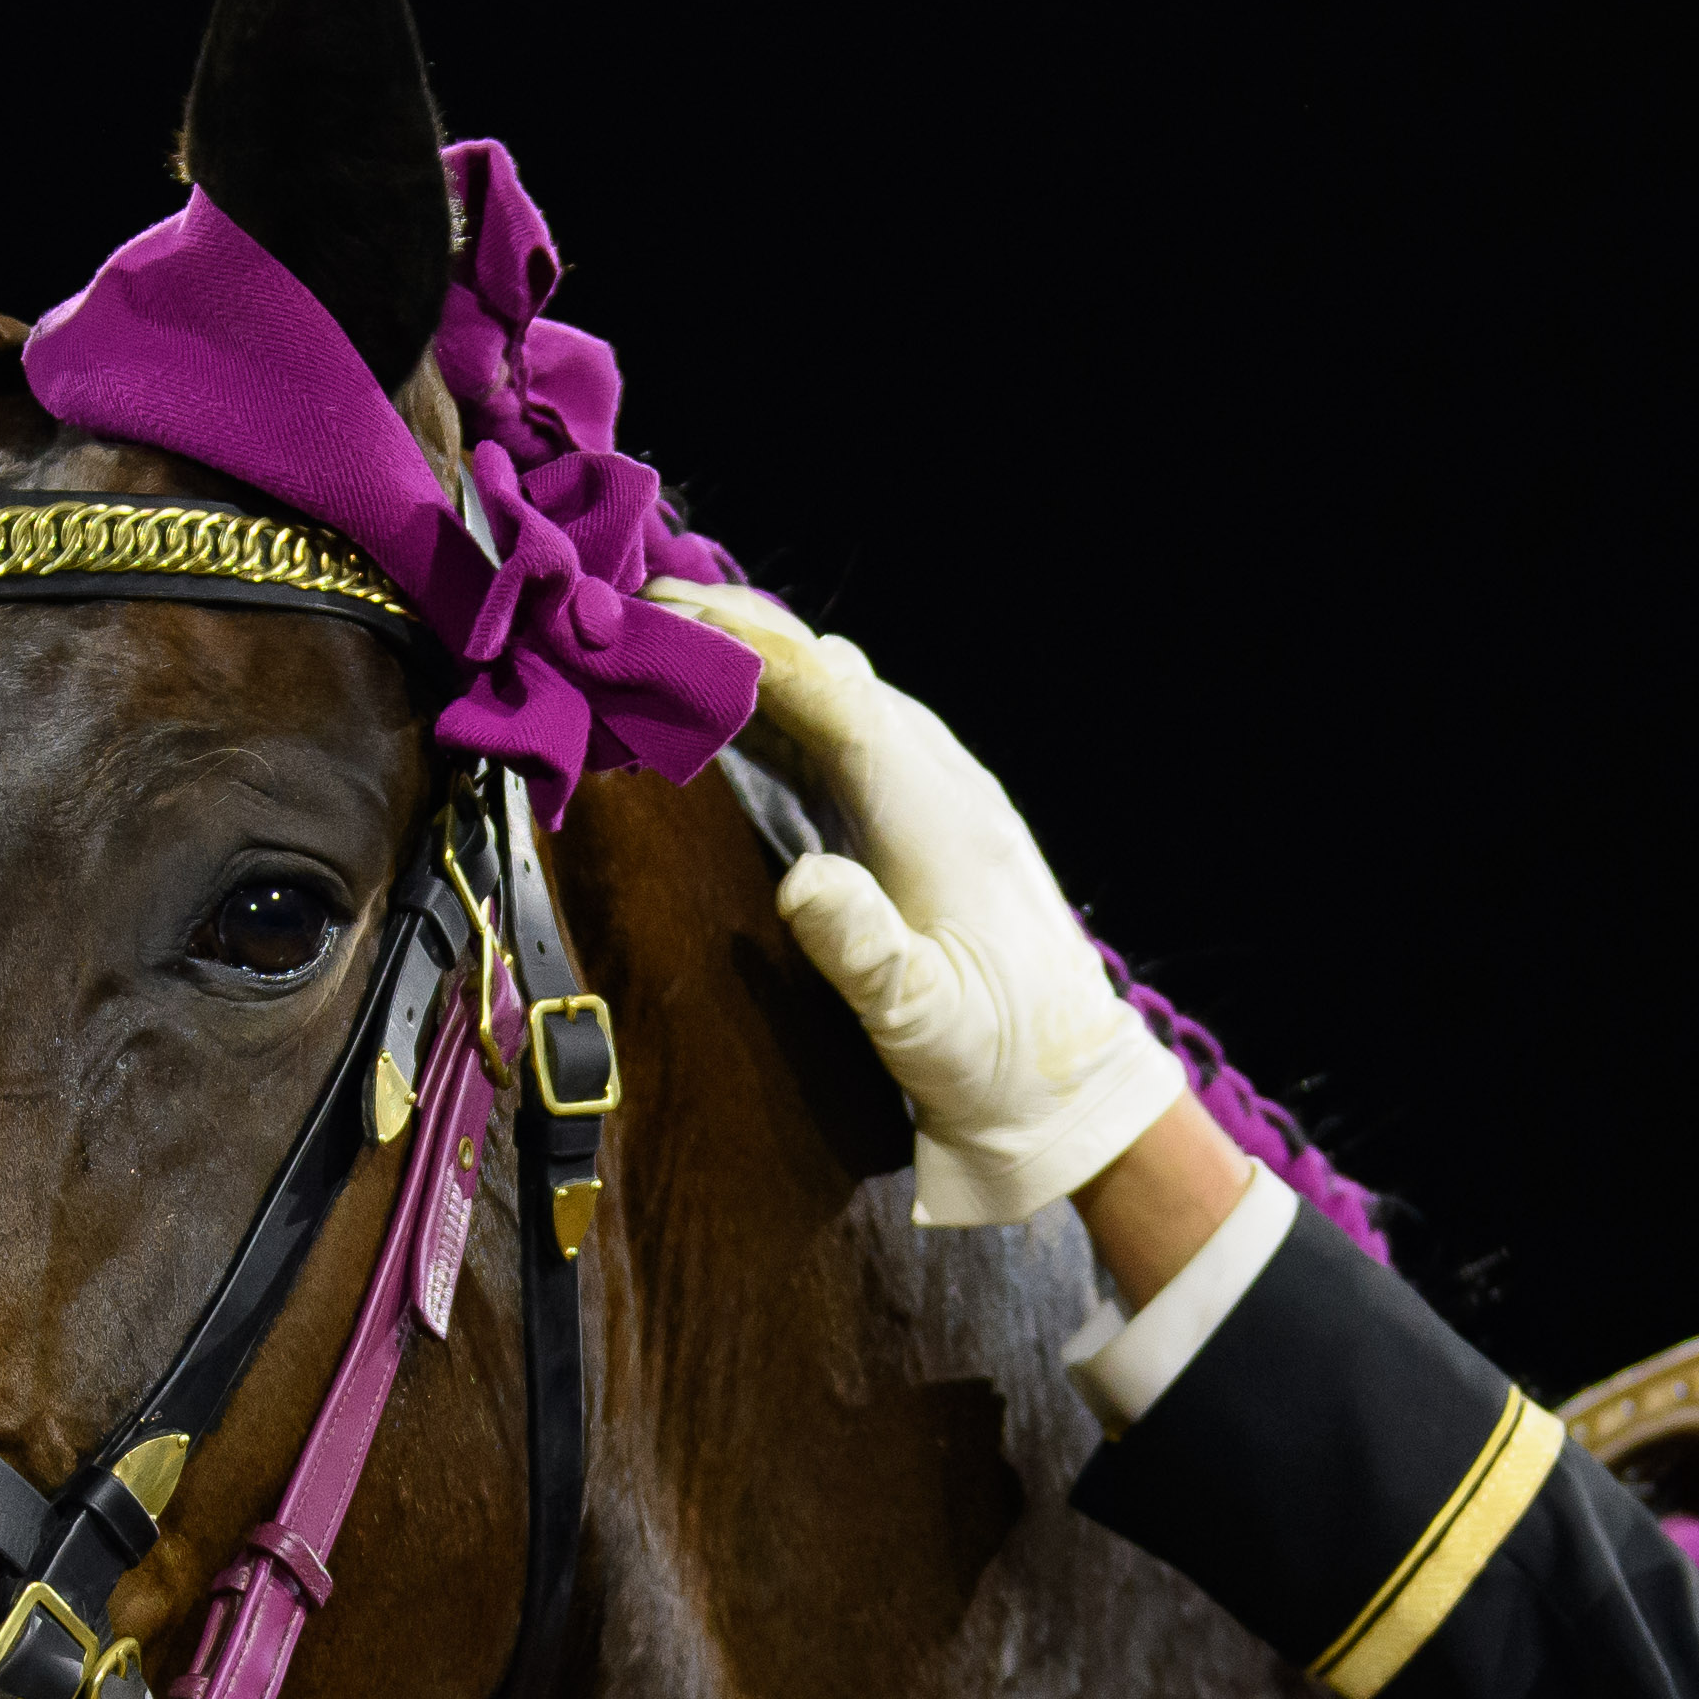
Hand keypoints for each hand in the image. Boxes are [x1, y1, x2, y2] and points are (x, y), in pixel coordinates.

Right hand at [656, 583, 1184, 1228]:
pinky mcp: (911, 825)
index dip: (750, 650)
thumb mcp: (926, 1021)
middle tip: (635, 608)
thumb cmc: (996, 1056)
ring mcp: (925, 798)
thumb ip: (866, 952)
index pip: (835, 696)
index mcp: (935, 808)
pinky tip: (720, 717)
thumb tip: (803, 884)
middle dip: (734, 636)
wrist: (1062, 1090)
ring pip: (831, 700)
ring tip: (657, 644)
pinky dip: (772, 717)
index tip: (668, 612)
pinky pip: (836, 743)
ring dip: (750, 669)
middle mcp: (933, 781)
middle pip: (827, 675)